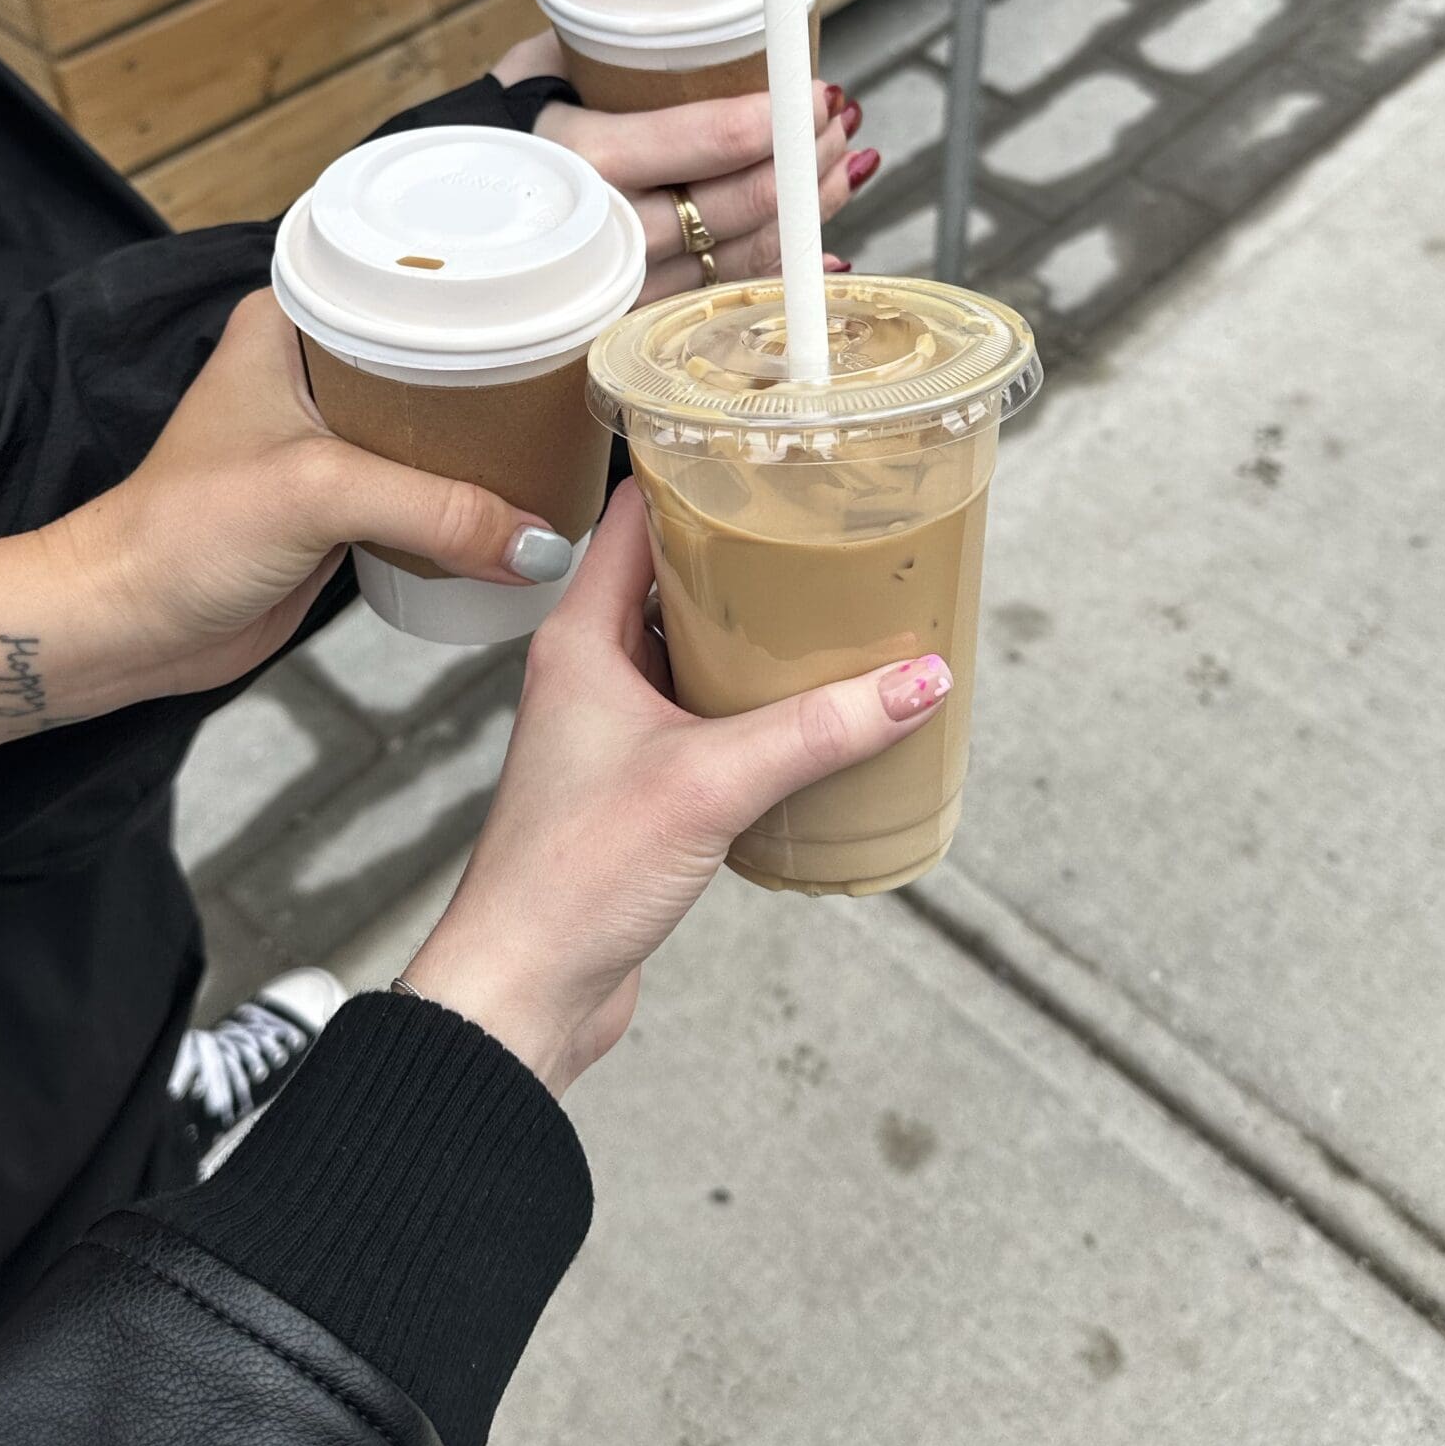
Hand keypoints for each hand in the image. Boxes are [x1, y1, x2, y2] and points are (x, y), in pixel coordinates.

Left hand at [0, 293, 567, 770]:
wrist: (128, 626)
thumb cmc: (179, 534)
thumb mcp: (319, 494)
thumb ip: (436, 509)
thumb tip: (537, 542)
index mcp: (292, 320)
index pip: (403, 271)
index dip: (479, 275)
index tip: (555, 284)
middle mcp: (315, 366)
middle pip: (437, 346)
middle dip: (506, 363)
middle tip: (581, 365)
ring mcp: (331, 434)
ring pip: (438, 420)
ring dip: (493, 436)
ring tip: (568, 429)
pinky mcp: (343, 499)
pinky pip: (428, 483)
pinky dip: (471, 494)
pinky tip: (522, 497)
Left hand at [400, 485, 952, 1096]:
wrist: (526, 989)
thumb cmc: (571, 878)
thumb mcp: (711, 784)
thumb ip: (818, 730)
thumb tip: (918, 681)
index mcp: (580, 638)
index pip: (634, 517)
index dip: (696, 478)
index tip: (770, 456)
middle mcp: (591, 672)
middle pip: (674, 582)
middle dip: (749, 560)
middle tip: (828, 535)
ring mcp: (614, 731)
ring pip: (693, 654)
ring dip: (757, 638)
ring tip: (838, 613)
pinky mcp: (639, 788)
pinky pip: (706, 720)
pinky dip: (755, 707)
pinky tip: (813, 714)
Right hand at [494, 32, 875, 300]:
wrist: (441, 222)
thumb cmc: (500, 131)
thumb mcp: (537, 70)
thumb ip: (609, 50)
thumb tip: (714, 22)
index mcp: (577, 159)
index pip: (692, 144)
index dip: (767, 120)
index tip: (814, 91)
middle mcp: (603, 231)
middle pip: (734, 205)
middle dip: (803, 160)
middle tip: (834, 119)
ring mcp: (624, 285)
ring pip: (743, 255)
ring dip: (809, 211)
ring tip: (841, 163)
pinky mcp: (637, 320)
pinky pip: (727, 299)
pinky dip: (786, 272)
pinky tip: (826, 246)